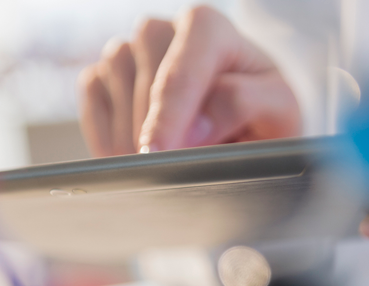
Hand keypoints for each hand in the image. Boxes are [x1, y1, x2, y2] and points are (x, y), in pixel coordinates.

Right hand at [78, 5, 300, 156]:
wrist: (244, 123)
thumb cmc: (263, 113)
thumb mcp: (277, 110)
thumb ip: (242, 105)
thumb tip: (192, 128)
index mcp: (210, 28)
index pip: (182, 69)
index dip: (168, 116)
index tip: (157, 154)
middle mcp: (166, 30)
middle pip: (144, 76)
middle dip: (152, 130)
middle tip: (164, 173)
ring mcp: (131, 49)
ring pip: (113, 82)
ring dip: (128, 133)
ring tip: (155, 167)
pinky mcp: (105, 72)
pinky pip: (91, 95)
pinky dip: (104, 131)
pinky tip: (128, 153)